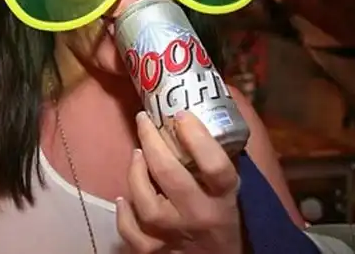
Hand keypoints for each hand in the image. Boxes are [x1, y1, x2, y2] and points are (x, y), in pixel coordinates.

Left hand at [116, 111, 242, 253]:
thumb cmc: (224, 224)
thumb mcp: (230, 195)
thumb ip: (216, 163)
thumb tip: (195, 120)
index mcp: (223, 200)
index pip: (215, 165)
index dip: (196, 136)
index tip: (181, 114)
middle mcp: (199, 216)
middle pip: (169, 174)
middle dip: (151, 140)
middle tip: (143, 120)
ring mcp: (173, 236)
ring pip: (144, 201)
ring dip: (135, 172)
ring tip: (137, 154)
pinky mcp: (152, 252)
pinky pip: (129, 229)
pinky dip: (124, 212)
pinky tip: (125, 198)